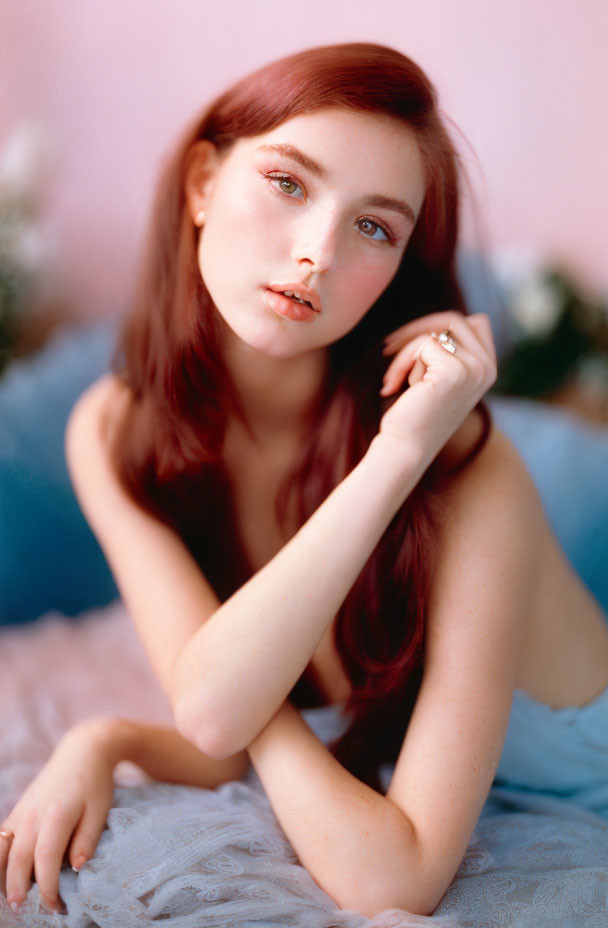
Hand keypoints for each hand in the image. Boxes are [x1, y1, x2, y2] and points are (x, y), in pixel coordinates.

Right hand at [0, 717, 118, 913]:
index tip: (56, 905)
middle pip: (18, 859)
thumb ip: (87, 839)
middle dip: (17, 888)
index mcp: (56, 815)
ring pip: (2, 850)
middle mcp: (33, 814)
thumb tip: (76, 867)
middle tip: (22, 910)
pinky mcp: (18, 810)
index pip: (45, 859)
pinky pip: (1, 839)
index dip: (48, 887)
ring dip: (3, 876)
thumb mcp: (100, 810)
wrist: (82, 751)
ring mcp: (22, 811)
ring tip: (12, 898)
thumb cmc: (95, 783)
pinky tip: (6, 876)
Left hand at [377, 311, 496, 462]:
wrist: (404, 449)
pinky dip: (400, 363)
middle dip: (415, 330)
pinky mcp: (454, 371)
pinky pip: (421, 344)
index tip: (406, 341)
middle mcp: (487, 369)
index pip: (474, 322)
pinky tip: (392, 387)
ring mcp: (474, 369)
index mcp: (487, 370)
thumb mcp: (434, 379)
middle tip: (387, 348)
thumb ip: (444, 352)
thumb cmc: (413, 416)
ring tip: (392, 380)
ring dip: (404, 352)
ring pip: (433, 333)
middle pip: (453, 320)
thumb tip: (433, 322)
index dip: (438, 324)